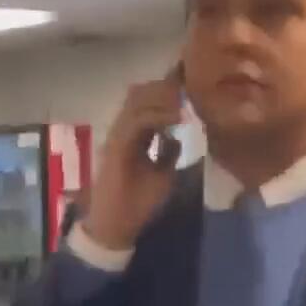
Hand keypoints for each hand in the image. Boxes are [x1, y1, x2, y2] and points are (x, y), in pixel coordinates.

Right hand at [83, 71, 184, 250]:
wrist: (116, 225)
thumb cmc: (136, 202)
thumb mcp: (162, 174)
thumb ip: (168, 153)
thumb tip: (178, 137)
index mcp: (132, 134)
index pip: (147, 102)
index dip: (166, 89)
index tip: (188, 81)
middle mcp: (123, 129)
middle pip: (141, 94)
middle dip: (165, 87)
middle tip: (189, 85)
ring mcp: (118, 135)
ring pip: (137, 101)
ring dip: (162, 97)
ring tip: (185, 98)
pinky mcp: (117, 145)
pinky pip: (137, 121)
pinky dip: (157, 115)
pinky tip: (177, 117)